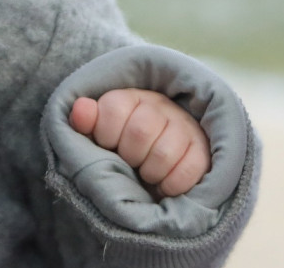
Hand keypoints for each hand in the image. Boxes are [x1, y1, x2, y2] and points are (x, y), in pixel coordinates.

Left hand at [69, 89, 211, 197]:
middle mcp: (160, 106)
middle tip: (131, 162)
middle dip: (130, 155)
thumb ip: (85, 123)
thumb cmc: (121, 150)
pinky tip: (164, 184)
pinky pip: (189, 169)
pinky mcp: (203, 148)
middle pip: (141, 131)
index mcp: (130, 98)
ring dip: (151, 172)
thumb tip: (80, 109)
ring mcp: (184, 125)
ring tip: (147, 174)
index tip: (108, 146)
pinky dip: (172, 184)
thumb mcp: (98, 137)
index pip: (113, 108)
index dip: (106, 135)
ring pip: (165, 153)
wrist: (157, 166)